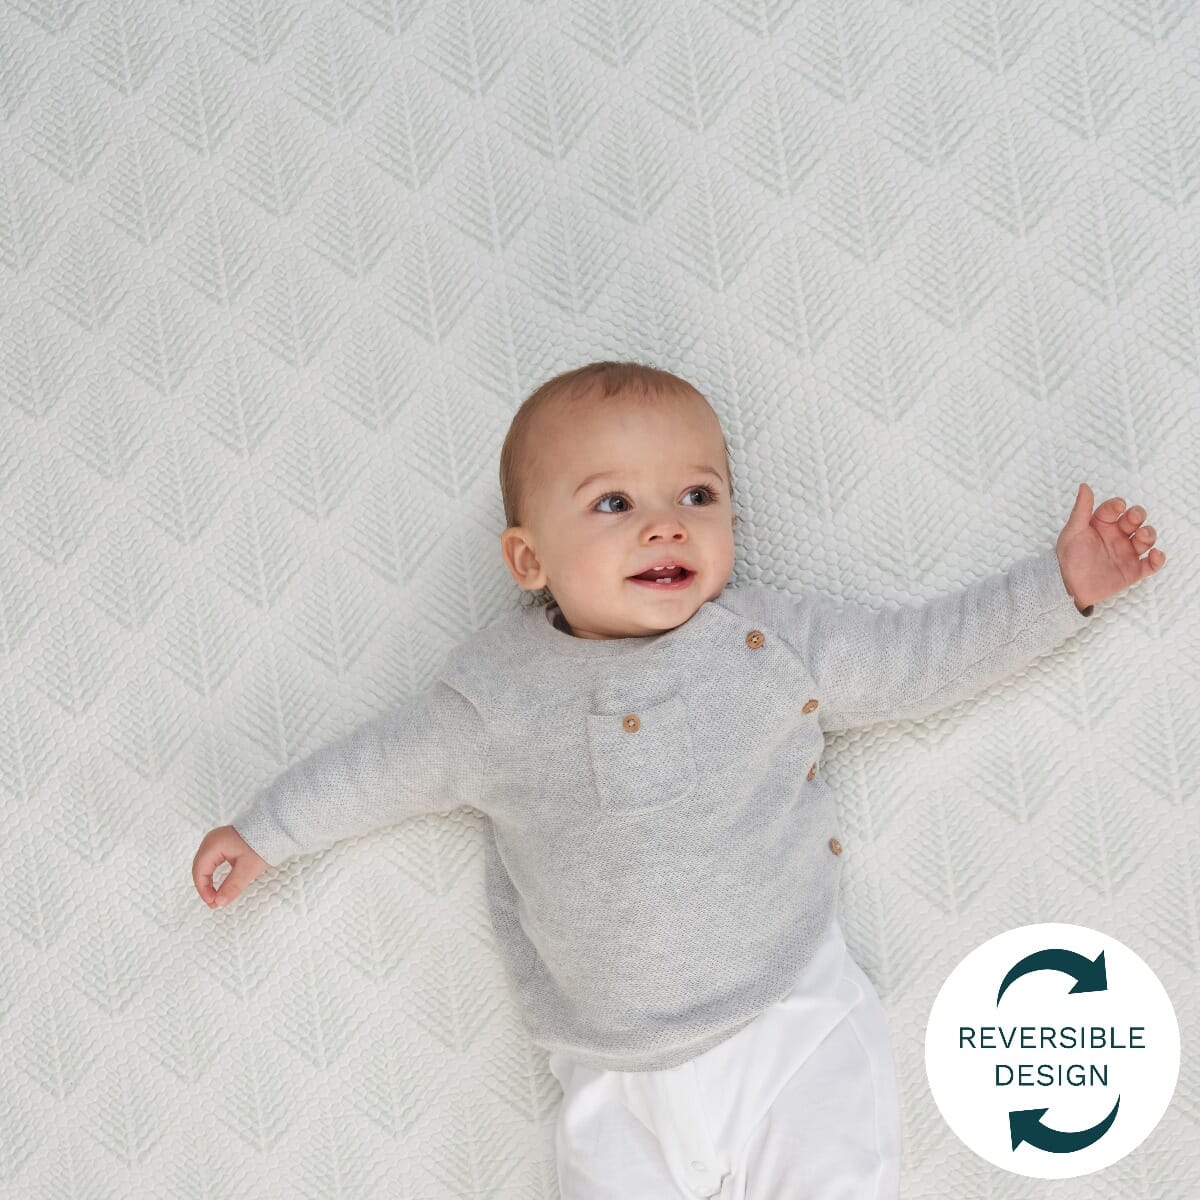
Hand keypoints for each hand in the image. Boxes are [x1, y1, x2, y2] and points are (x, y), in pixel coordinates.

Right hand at [192, 826, 267, 908]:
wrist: (276, 827)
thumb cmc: (263, 843)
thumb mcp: (248, 868)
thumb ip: (232, 886)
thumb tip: (220, 902)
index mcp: (213, 844)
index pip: (199, 871)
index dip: (203, 890)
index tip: (213, 903)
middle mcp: (211, 840)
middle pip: (199, 868)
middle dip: (204, 887)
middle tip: (214, 903)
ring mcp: (216, 840)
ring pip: (204, 865)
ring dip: (208, 881)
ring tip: (216, 896)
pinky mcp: (223, 842)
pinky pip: (212, 860)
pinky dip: (213, 873)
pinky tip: (218, 883)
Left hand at [1056, 483, 1166, 611]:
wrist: (1069, 587)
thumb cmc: (1068, 558)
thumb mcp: (1072, 532)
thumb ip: (1081, 509)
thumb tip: (1084, 486)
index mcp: (1101, 525)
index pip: (1113, 509)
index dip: (1118, 505)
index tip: (1118, 506)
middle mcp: (1116, 536)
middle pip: (1134, 520)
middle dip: (1138, 516)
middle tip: (1134, 518)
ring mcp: (1126, 553)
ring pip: (1146, 538)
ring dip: (1149, 534)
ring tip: (1143, 535)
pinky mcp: (1133, 570)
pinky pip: (1151, 564)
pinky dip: (1158, 559)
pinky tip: (1155, 554)